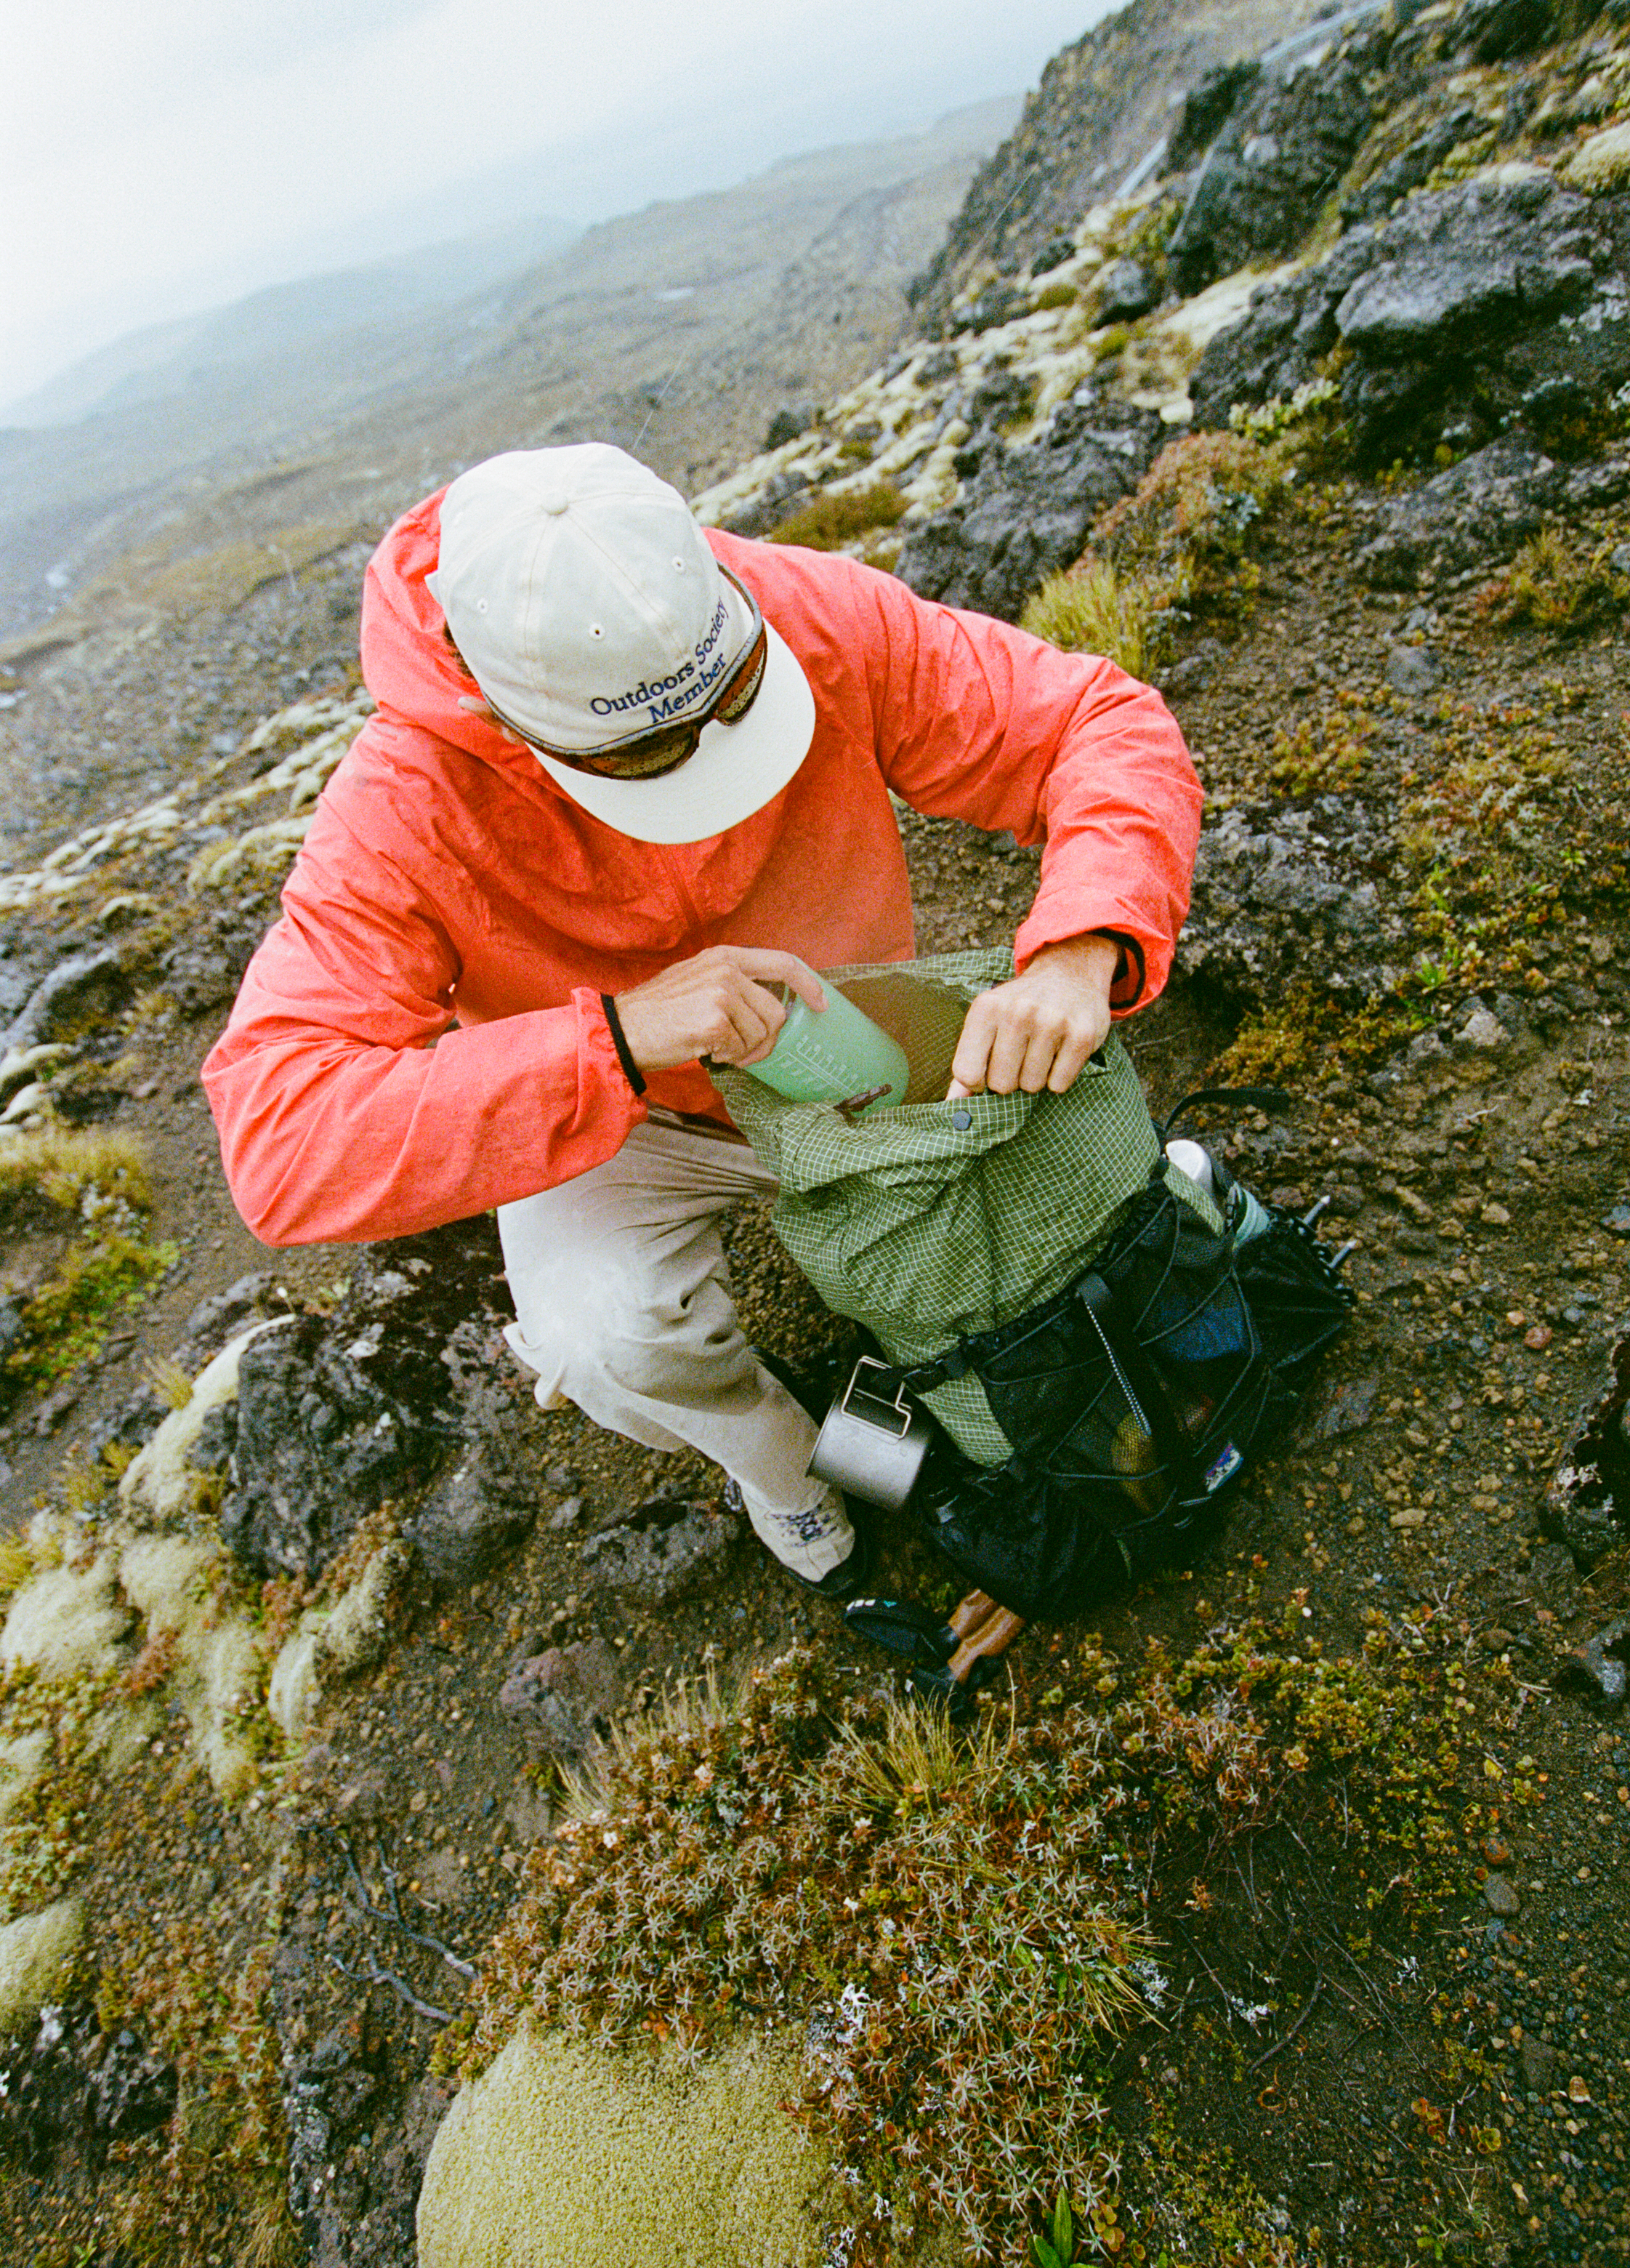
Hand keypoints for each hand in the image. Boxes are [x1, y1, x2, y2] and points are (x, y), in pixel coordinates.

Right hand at [613, 946, 825, 1073]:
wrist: (623, 1028)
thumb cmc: (658, 1012)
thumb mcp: (697, 979)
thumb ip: (732, 982)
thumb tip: (769, 1005)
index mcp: (726, 956)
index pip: (783, 963)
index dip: (808, 984)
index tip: (821, 1004)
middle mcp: (727, 969)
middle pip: (776, 1012)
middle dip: (767, 1039)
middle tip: (745, 1051)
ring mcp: (722, 993)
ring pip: (761, 1034)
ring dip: (743, 1050)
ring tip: (716, 1047)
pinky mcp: (715, 1020)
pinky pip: (740, 1048)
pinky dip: (726, 1058)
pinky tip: (704, 1050)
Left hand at [948, 934, 1119, 1098]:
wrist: (1069, 975)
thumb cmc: (1020, 1009)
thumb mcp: (987, 1023)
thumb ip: (969, 1063)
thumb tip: (953, 1105)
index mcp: (986, 1008)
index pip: (967, 1073)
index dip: (978, 1082)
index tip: (988, 1069)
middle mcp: (1017, 1012)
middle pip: (1001, 1084)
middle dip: (1010, 1080)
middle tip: (1020, 1057)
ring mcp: (1052, 1021)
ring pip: (1031, 1086)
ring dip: (1035, 1078)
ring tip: (1041, 1051)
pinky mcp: (1081, 1035)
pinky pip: (1059, 1084)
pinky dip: (1058, 1078)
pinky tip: (1060, 1053)